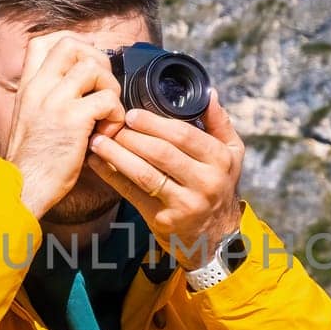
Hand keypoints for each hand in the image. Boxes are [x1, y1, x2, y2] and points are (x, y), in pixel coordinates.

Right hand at [4, 32, 124, 218]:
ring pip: (94, 68)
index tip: (85, 69)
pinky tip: (107, 133)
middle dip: (97, 61)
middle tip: (101, 90)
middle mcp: (39, 87)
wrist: (23, 188)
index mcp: (28, 87)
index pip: (43, 41)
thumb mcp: (30, 119)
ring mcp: (55, 101)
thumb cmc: (33, 161)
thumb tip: (78, 85)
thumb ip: (47, 98)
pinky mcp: (72, 120)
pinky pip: (107, 99)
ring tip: (106, 115)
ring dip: (110, 89)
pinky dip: (115, 115)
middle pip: (72, 44)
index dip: (72, 46)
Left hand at [86, 90, 244, 266]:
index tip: (131, 114)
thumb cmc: (220, 185)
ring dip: (117, 155)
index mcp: (220, 160)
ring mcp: (185, 204)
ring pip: (144, 174)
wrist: (216, 235)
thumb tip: (210, 94)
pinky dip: (112, 177)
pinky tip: (98, 163)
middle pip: (161, 153)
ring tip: (98, 141)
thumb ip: (220, 124)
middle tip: (110, 124)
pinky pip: (133, 194)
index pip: (184, 136)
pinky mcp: (164, 220)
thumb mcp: (232, 154)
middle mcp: (205, 182)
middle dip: (131, 136)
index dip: (154, 123)